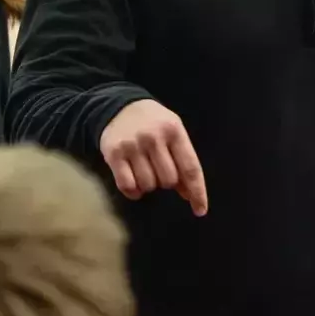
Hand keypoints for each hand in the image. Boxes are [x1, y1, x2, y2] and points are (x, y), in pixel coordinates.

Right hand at [98, 99, 207, 215]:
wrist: (118, 105)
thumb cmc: (152, 123)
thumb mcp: (172, 132)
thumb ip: (182, 160)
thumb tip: (189, 194)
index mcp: (174, 130)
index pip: (190, 167)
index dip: (197, 192)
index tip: (200, 210)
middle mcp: (153, 137)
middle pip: (169, 180)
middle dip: (167, 182)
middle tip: (158, 169)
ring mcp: (133, 145)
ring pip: (148, 185)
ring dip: (149, 185)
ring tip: (144, 170)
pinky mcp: (114, 154)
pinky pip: (127, 186)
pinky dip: (133, 191)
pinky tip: (134, 182)